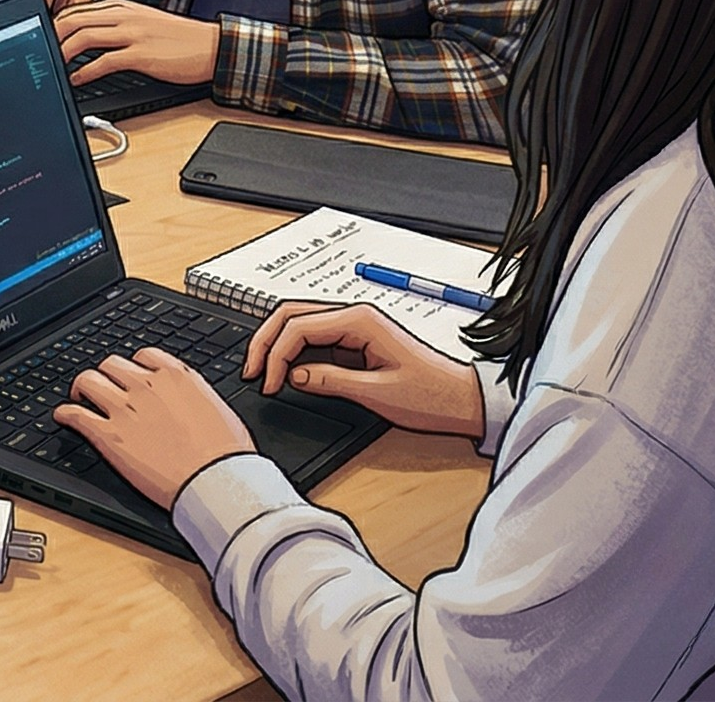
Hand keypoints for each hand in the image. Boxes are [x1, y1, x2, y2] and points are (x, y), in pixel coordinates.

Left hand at [54, 348, 255, 510]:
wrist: (217, 481)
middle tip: (104, 387)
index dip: (134, 365)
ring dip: (81, 388)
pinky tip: (62, 417)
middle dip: (107, 374)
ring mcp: (124, 409)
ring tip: (78, 396)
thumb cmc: (226, 454)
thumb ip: (194, 395)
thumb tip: (188, 398)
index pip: (143, 355)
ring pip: (87, 381)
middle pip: (111, 364)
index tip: (131, 374)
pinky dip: (64, 413)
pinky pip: (74, 414)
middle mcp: (146, 386)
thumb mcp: (218, 409)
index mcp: (176, 376)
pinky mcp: (108, 436)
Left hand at [55, 0, 219, 86]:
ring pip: (84, 37)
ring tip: (53, 65)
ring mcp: (133, 34)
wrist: (211, 45)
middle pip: (74, 20)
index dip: (56, 24)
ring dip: (63, 52)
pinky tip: (77, 79)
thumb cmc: (178, 38)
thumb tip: (88, 36)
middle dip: (52, 36)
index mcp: (122, 7)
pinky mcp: (141, 54)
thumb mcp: (143, 22)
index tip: (44, 37)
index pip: (78, 10)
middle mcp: (124, 16)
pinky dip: (85, 71)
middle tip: (40, 51)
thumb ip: (116, 24)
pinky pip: (104, 61)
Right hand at [244, 301, 485, 437]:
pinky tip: (285, 371)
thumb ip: (331, 380)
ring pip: (298, 323)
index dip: (276, 355)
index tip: (268, 384)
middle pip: (291, 314)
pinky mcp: (355, 340)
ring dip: (276, 344)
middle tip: (251, 371)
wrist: (463, 401)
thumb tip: (294, 376)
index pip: (299, 327)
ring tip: (262, 371)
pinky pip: (314, 338)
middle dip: (266, 341)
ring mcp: (354, 326)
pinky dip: (293, 352)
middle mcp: (354, 316)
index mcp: (360, 321)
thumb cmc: (432, 396)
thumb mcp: (379, 393)